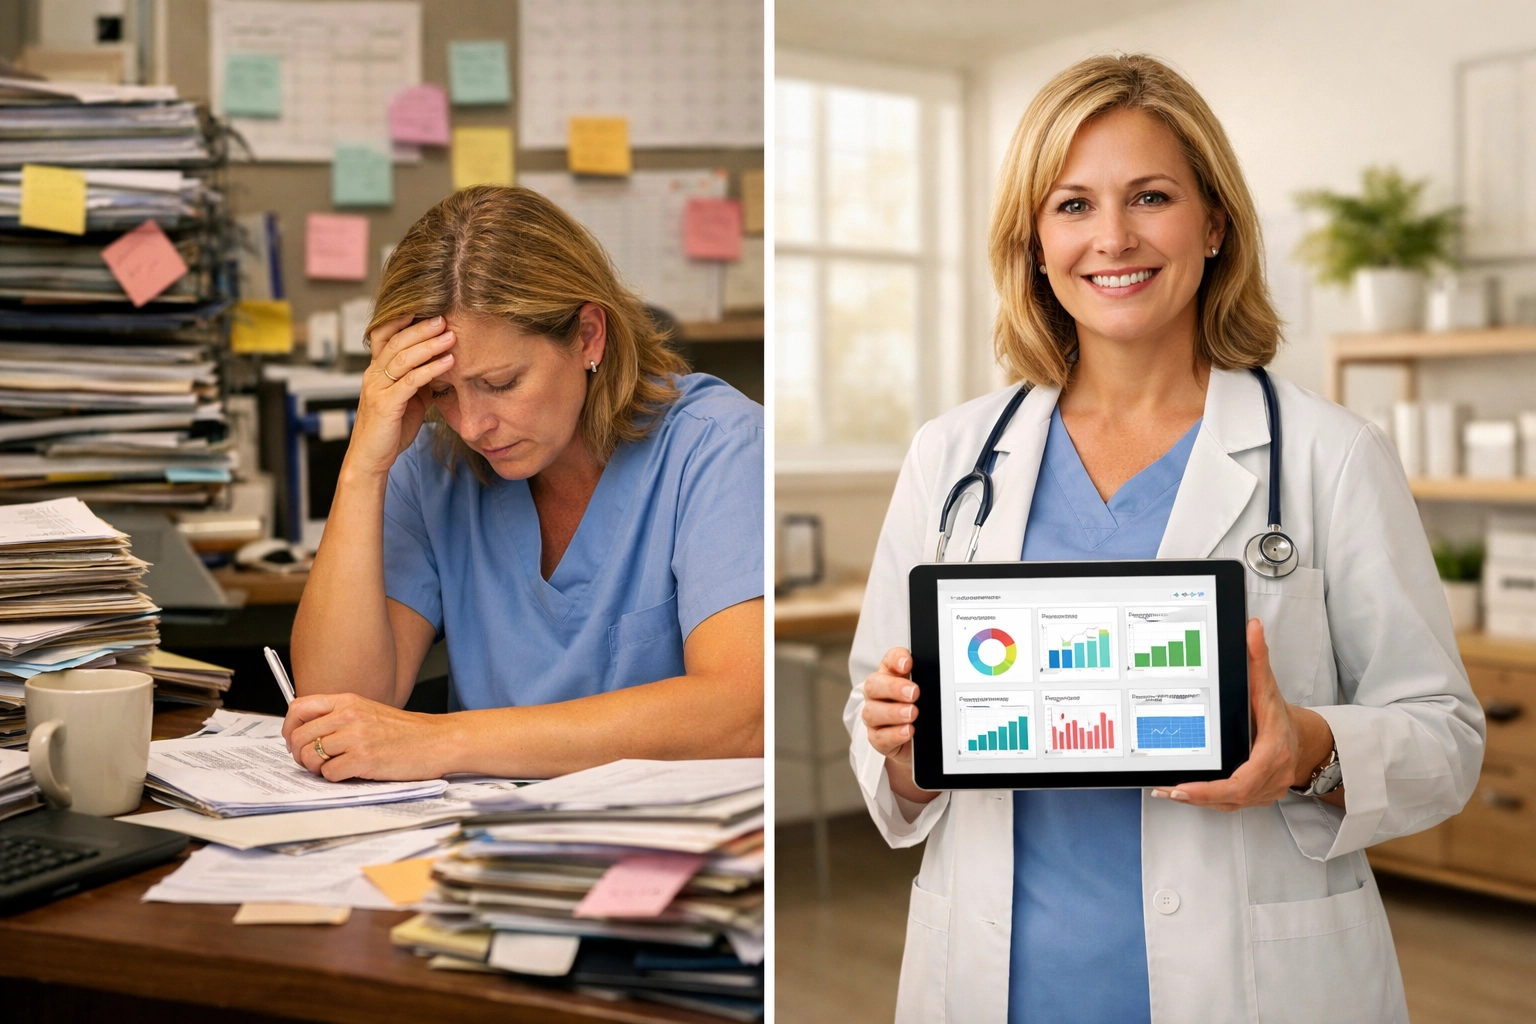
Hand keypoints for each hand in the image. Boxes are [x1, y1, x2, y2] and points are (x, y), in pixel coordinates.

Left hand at [282, 691, 451, 781]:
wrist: (437, 740)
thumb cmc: (406, 731)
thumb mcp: (369, 711)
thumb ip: (340, 717)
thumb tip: (308, 733)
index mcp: (347, 701)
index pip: (298, 709)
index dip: (289, 729)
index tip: (294, 741)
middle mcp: (348, 716)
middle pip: (299, 736)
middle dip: (300, 755)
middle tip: (312, 762)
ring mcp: (355, 737)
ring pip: (309, 756)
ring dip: (316, 768)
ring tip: (332, 768)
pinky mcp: (363, 759)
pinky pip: (329, 773)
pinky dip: (334, 778)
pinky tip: (349, 773)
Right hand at [345, 314, 455, 477]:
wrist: (372, 458)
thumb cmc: (391, 429)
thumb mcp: (408, 400)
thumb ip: (420, 381)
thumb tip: (443, 365)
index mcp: (376, 371)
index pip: (384, 335)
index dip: (401, 319)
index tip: (424, 306)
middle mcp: (373, 375)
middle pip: (397, 341)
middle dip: (422, 328)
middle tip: (445, 318)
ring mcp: (378, 388)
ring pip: (403, 358)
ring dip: (429, 345)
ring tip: (451, 336)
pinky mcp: (386, 404)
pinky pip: (410, 381)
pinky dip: (431, 369)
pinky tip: (448, 362)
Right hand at [862, 647, 918, 767]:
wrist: (918, 740)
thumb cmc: (921, 709)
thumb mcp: (927, 692)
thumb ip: (928, 680)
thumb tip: (942, 675)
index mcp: (890, 676)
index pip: (889, 661)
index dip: (896, 659)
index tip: (908, 663)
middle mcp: (878, 695)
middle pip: (873, 684)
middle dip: (893, 688)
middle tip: (914, 693)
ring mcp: (875, 717)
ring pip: (871, 712)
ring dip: (893, 712)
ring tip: (912, 713)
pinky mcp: (877, 739)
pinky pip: (878, 737)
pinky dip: (894, 734)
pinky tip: (908, 731)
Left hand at [1152, 619, 1338, 811]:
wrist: (1304, 740)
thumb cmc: (1280, 715)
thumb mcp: (1269, 687)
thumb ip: (1258, 659)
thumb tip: (1251, 627)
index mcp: (1274, 751)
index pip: (1244, 779)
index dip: (1214, 788)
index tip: (1187, 787)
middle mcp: (1271, 776)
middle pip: (1233, 797)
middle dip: (1199, 796)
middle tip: (1169, 790)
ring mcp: (1265, 790)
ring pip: (1229, 804)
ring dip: (1199, 801)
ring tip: (1168, 791)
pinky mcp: (1255, 796)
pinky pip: (1230, 804)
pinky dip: (1207, 800)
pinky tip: (1182, 793)